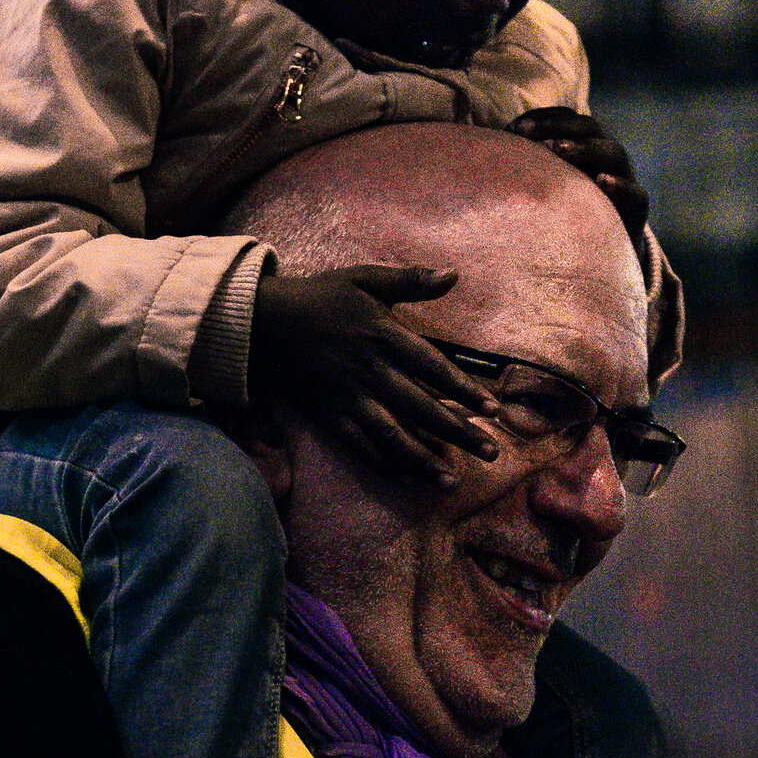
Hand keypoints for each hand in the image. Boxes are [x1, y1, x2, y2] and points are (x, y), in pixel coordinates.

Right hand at [247, 262, 496, 485]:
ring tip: (452, 482)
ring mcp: (347, 397)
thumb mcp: (364, 278)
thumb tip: (454, 274)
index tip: (493, 410)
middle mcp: (369, 371)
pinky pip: (358, 444)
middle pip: (420, 407)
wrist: (264, 321)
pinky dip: (382, 463)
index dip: (463, 389)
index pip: (432, 367)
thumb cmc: (321, 297)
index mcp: (382, 336)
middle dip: (457, 432)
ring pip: (391, 435)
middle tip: (491, 452)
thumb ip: (410, 280)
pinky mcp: (328, 413)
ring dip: (423, 460)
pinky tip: (406, 479)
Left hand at [508, 108, 652, 251]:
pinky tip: (601, 182)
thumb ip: (528, 167)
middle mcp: (607, 155)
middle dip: (558, 128)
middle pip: (589, 128)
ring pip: (612, 153)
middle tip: (528, 135)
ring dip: (584, 149)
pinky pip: (634, 193)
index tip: (513, 128)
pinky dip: (619, 185)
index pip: (567, 119)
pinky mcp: (637, 207)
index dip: (542, 118)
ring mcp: (626, 178)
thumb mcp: (548, 186)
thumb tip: (484, 152)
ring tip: (558, 151)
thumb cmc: (567, 212)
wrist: (604, 252)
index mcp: (586, 143)